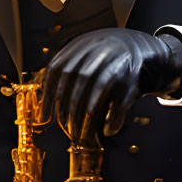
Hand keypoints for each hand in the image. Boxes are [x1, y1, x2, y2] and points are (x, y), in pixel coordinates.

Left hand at [40, 28, 181, 141]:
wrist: (137, 46)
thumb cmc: (102, 57)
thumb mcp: (82, 54)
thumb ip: (64, 71)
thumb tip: (44, 103)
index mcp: (79, 46)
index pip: (57, 70)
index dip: (49, 95)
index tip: (45, 117)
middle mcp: (97, 52)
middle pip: (77, 83)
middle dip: (69, 110)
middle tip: (65, 130)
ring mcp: (116, 63)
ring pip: (97, 93)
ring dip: (87, 118)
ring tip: (81, 135)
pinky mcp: (133, 77)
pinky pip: (121, 102)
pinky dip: (115, 119)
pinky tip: (109, 130)